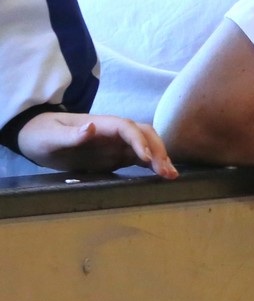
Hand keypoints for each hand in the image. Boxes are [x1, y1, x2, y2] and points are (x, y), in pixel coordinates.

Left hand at [17, 112, 177, 177]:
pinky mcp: (116, 156)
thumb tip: (92, 128)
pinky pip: (140, 158)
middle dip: (159, 150)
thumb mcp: (50, 136)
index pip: (127, 128)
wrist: (35, 138)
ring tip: (171, 176)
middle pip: (145, 134)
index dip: (139, 142)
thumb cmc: (40, 135)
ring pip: (147, 145)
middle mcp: (113, 132)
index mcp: (99, 124)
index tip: (146, 160)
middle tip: (166, 172)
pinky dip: (154, 166)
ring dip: (161, 158)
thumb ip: (70, 135)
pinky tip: (163, 176)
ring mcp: (116, 144)